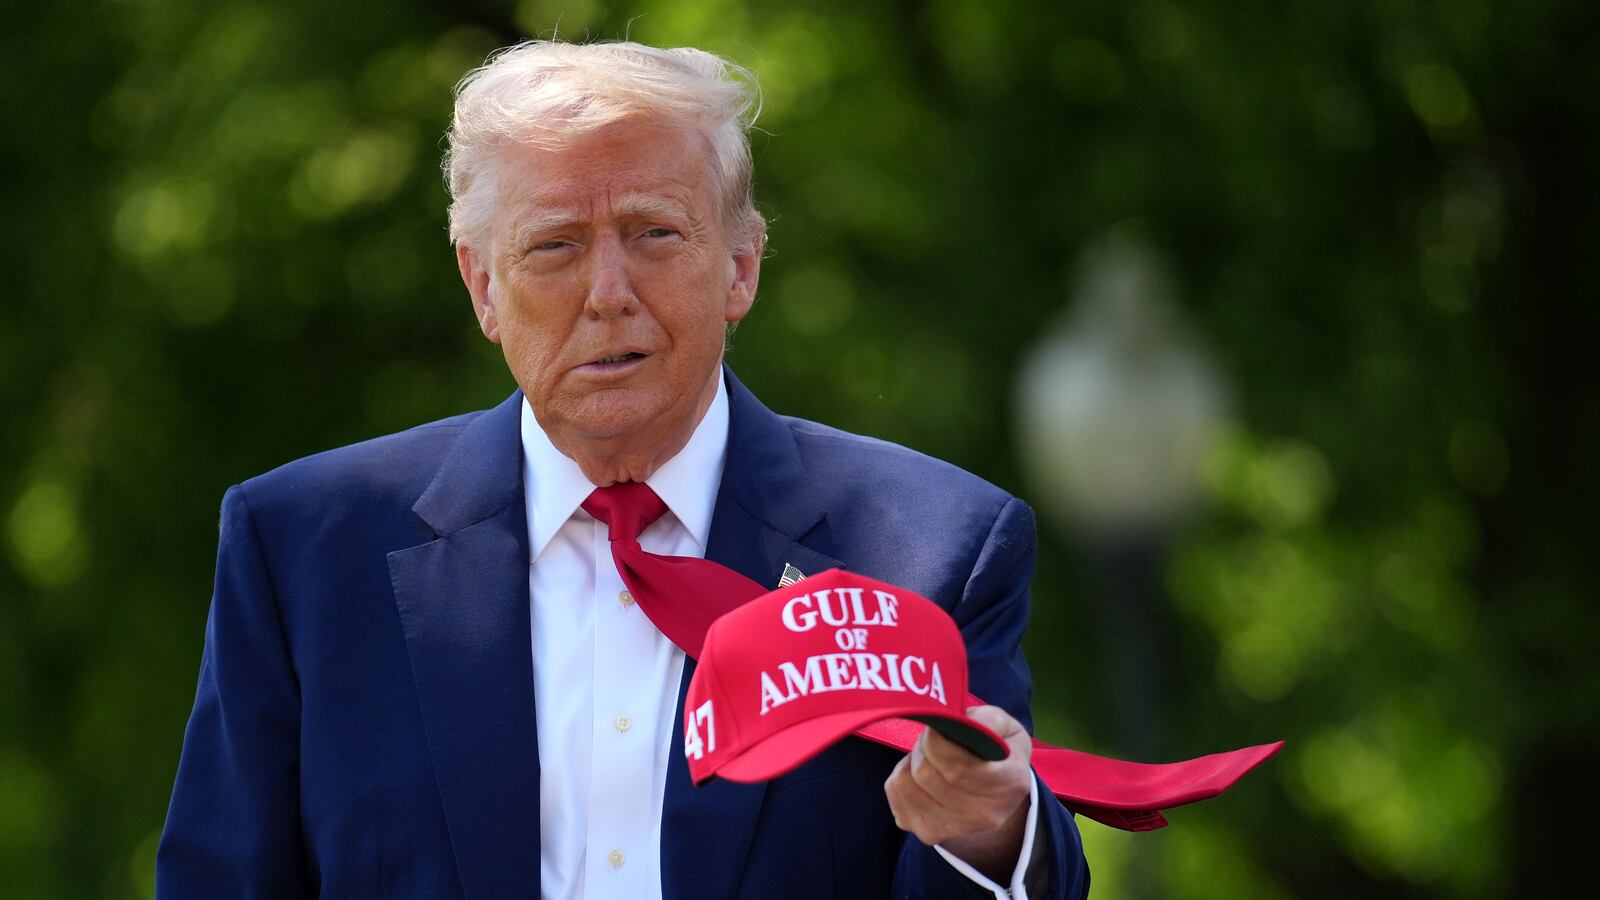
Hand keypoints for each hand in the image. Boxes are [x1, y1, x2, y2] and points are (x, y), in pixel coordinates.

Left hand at [884, 705, 1033, 879]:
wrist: (995, 796)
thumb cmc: (997, 751)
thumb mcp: (1004, 726)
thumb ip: (986, 720)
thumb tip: (957, 724)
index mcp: (1010, 785)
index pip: (958, 769)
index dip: (937, 741)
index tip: (939, 727)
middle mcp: (985, 815)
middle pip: (926, 774)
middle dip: (924, 746)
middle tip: (934, 738)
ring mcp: (955, 829)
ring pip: (906, 783)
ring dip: (911, 760)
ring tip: (930, 756)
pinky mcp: (928, 832)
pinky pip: (895, 793)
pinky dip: (901, 774)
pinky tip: (922, 775)